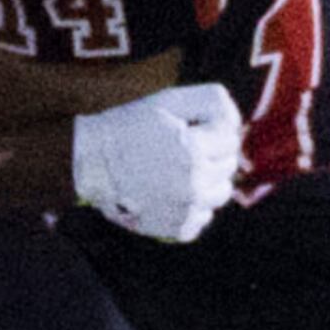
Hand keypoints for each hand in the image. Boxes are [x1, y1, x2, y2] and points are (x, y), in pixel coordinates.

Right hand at [70, 81, 240, 240]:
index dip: (210, 130)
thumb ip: (211, 100)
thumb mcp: (168, 100)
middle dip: (211, 154)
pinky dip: (193, 205)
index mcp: (194, 149)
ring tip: (178, 171)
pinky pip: (203, 217)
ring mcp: (186, 209)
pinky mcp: (177, 229)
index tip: (188, 130)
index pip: (230, 138)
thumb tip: (237, 121)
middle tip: (181, 149)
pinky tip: (171, 192)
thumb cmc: (129, 127)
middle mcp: (194, 183)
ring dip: (206, 180)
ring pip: (221, 193)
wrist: (91, 164)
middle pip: (228, 166)